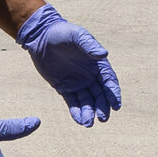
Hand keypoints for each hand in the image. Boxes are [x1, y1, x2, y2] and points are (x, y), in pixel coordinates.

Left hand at [17, 4, 122, 125]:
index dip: (113, 93)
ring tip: (88, 123)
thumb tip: (104, 54)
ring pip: (86, 101)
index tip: (117, 105)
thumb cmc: (63, 33)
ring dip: (89, 112)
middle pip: (100, 95)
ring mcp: (77, 82)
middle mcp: (90, 76)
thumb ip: (89, 45)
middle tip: (103, 119)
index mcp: (97, 64)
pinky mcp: (64, 87)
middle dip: (102, 107)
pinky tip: (79, 120)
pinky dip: (76, 111)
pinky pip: (72, 102)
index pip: (109, 81)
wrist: (41, 36)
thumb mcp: (77, 36)